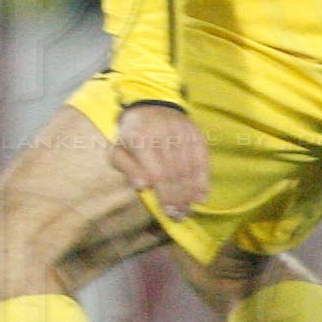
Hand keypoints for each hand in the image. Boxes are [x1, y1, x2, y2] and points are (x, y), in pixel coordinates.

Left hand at [114, 102, 209, 217]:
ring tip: (188, 210)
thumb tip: (142, 187)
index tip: (168, 212)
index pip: (157, 172)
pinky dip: (203, 181)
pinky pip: (202, 160)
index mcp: (141, 139)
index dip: (165, 195)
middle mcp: (164, 134)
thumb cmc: (132, 135)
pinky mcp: (196, 134)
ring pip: (189, 169)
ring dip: (190, 193)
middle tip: (179, 216)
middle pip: (175, 173)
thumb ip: (127, 168)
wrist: (151, 105)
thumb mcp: (119, 149)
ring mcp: (182, 133)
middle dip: (178, 198)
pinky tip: (201, 197)